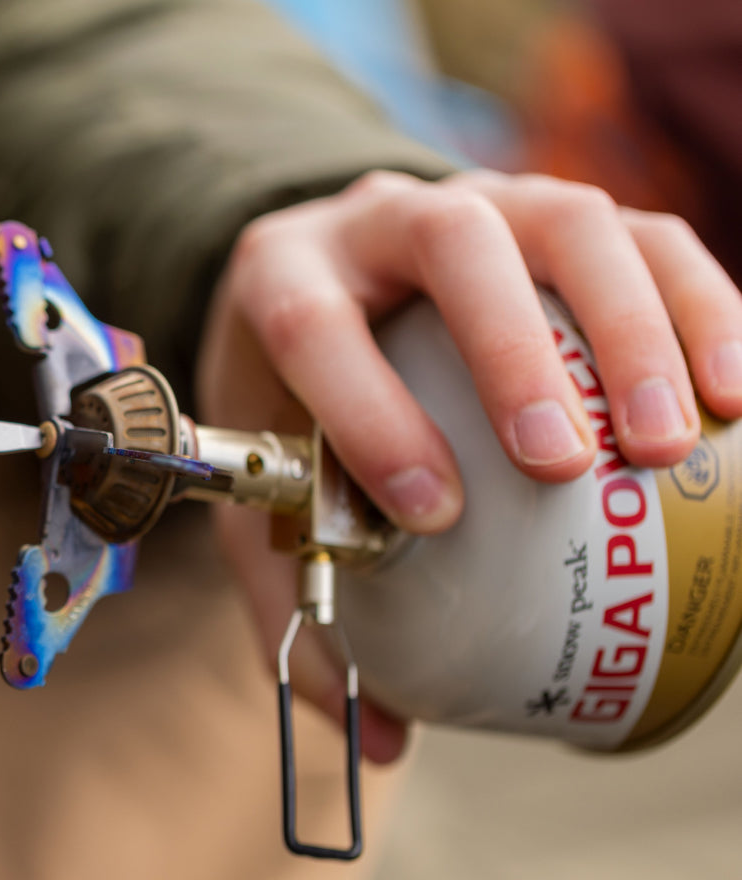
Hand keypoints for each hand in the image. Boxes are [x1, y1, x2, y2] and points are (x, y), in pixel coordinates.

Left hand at [197, 169, 741, 761]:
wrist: (326, 275)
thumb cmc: (293, 399)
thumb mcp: (265, 488)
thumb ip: (303, 599)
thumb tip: (379, 738)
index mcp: (281, 274)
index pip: (314, 324)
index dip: (370, 412)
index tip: (434, 512)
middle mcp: (380, 217)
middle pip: (455, 240)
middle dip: (514, 349)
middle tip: (563, 464)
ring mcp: (481, 200)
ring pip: (567, 222)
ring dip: (632, 327)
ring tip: (669, 442)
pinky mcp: (561, 216)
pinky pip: (648, 235)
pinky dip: (702, 306)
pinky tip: (738, 391)